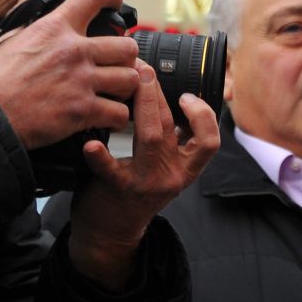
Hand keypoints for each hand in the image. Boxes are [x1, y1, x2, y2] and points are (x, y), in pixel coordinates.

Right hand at [0, 0, 140, 149]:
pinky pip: (120, 112)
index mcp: (54, 28)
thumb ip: (25, 12)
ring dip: (124, 88)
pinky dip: (116, 118)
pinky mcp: (83, 110)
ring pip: (131, 79)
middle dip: (126, 58)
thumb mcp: (6, 36)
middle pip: (127, 46)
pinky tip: (105, 117)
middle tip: (115, 65)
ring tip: (112, 93)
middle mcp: (73, 51)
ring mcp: (81, 80)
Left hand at [67, 61, 220, 290]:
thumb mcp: (162, 168)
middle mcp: (172, 174)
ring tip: (129, 83)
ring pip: (151, 137)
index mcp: (185, 169)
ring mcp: (148, 182)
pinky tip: (91, 143)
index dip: (203, 115)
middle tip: (142, 68)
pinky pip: (111, 169)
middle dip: (157, 91)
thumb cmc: (132, 193)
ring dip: (141, 104)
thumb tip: (167, 98)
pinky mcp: (120, 189)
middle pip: (172, 126)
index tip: (185, 96)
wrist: (110, 233)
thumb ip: (169, 141)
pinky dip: (101, 155)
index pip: (210, 140)